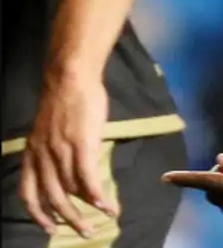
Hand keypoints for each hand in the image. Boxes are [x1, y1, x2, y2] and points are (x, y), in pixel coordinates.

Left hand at [19, 73, 116, 237]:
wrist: (70, 78)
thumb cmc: (64, 100)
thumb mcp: (49, 131)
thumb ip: (54, 152)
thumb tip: (72, 171)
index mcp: (32, 154)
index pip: (28, 193)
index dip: (38, 214)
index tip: (49, 226)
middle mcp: (43, 157)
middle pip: (53, 198)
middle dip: (68, 219)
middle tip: (85, 231)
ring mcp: (61, 151)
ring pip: (72, 190)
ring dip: (88, 210)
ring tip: (103, 218)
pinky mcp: (82, 145)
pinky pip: (88, 177)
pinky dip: (97, 195)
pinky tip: (107, 204)